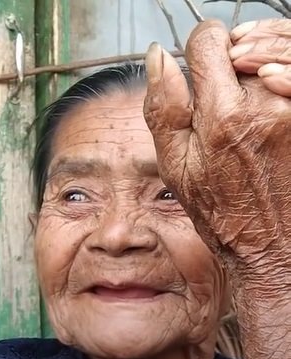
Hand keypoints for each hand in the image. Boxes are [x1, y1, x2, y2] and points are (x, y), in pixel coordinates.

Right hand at [144, 20, 290, 269]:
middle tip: (222, 84)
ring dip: (260, 57)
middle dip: (230, 56)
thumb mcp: (175, 166)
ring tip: (247, 82)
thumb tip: (157, 57)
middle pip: (245, 42)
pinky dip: (282, 69)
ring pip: (278, 48)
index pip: (210, 40)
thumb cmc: (221, 210)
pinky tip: (271, 85)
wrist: (272, 243)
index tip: (198, 67)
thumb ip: (164, 108)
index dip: (198, 49)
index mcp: (223, 116)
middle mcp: (267, 104)